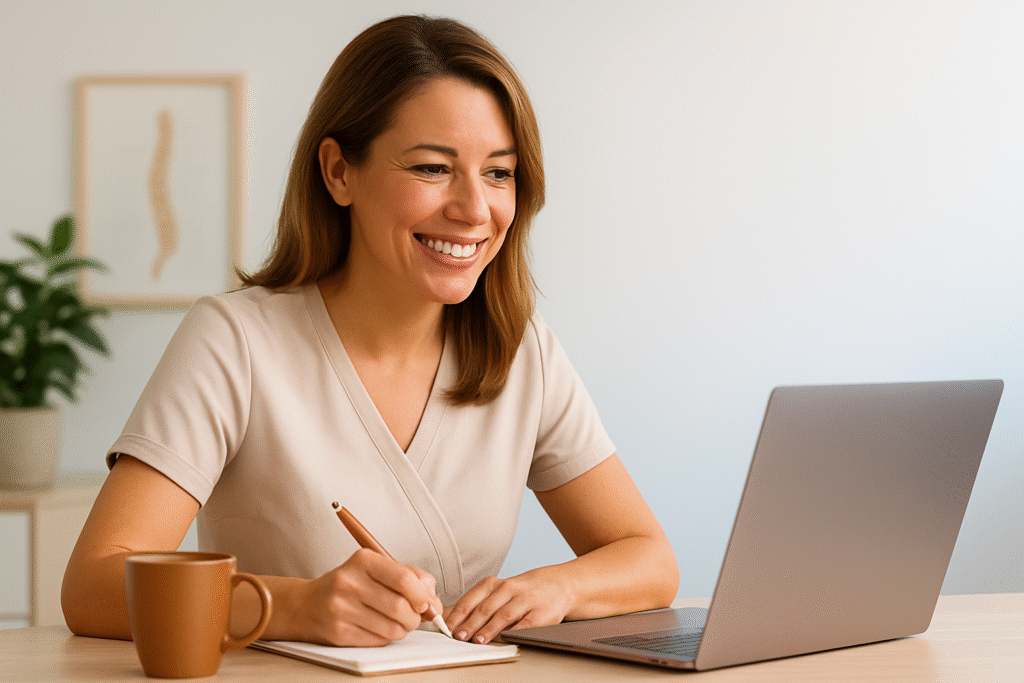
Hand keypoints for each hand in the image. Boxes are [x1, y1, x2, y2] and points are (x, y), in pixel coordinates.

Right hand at [296, 548, 443, 646]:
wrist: (307, 604)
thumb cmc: (349, 585)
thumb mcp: (376, 569)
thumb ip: (410, 577)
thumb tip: (432, 600)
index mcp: (363, 560)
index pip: (405, 580)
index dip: (422, 596)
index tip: (426, 603)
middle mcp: (349, 582)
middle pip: (401, 607)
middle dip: (415, 617)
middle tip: (414, 616)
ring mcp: (341, 609)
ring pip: (392, 628)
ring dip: (403, 629)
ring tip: (396, 622)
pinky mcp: (338, 632)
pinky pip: (378, 641)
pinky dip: (386, 637)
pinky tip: (378, 627)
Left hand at [444, 568, 574, 643]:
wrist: (559, 584)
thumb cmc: (523, 590)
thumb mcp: (501, 590)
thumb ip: (481, 602)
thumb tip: (454, 621)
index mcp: (495, 584)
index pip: (472, 599)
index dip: (458, 614)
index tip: (447, 627)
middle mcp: (510, 589)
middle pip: (486, 607)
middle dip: (470, 623)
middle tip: (459, 636)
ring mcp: (526, 601)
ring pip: (504, 615)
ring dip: (489, 628)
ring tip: (478, 640)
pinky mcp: (541, 614)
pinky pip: (525, 624)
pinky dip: (513, 632)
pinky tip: (504, 639)